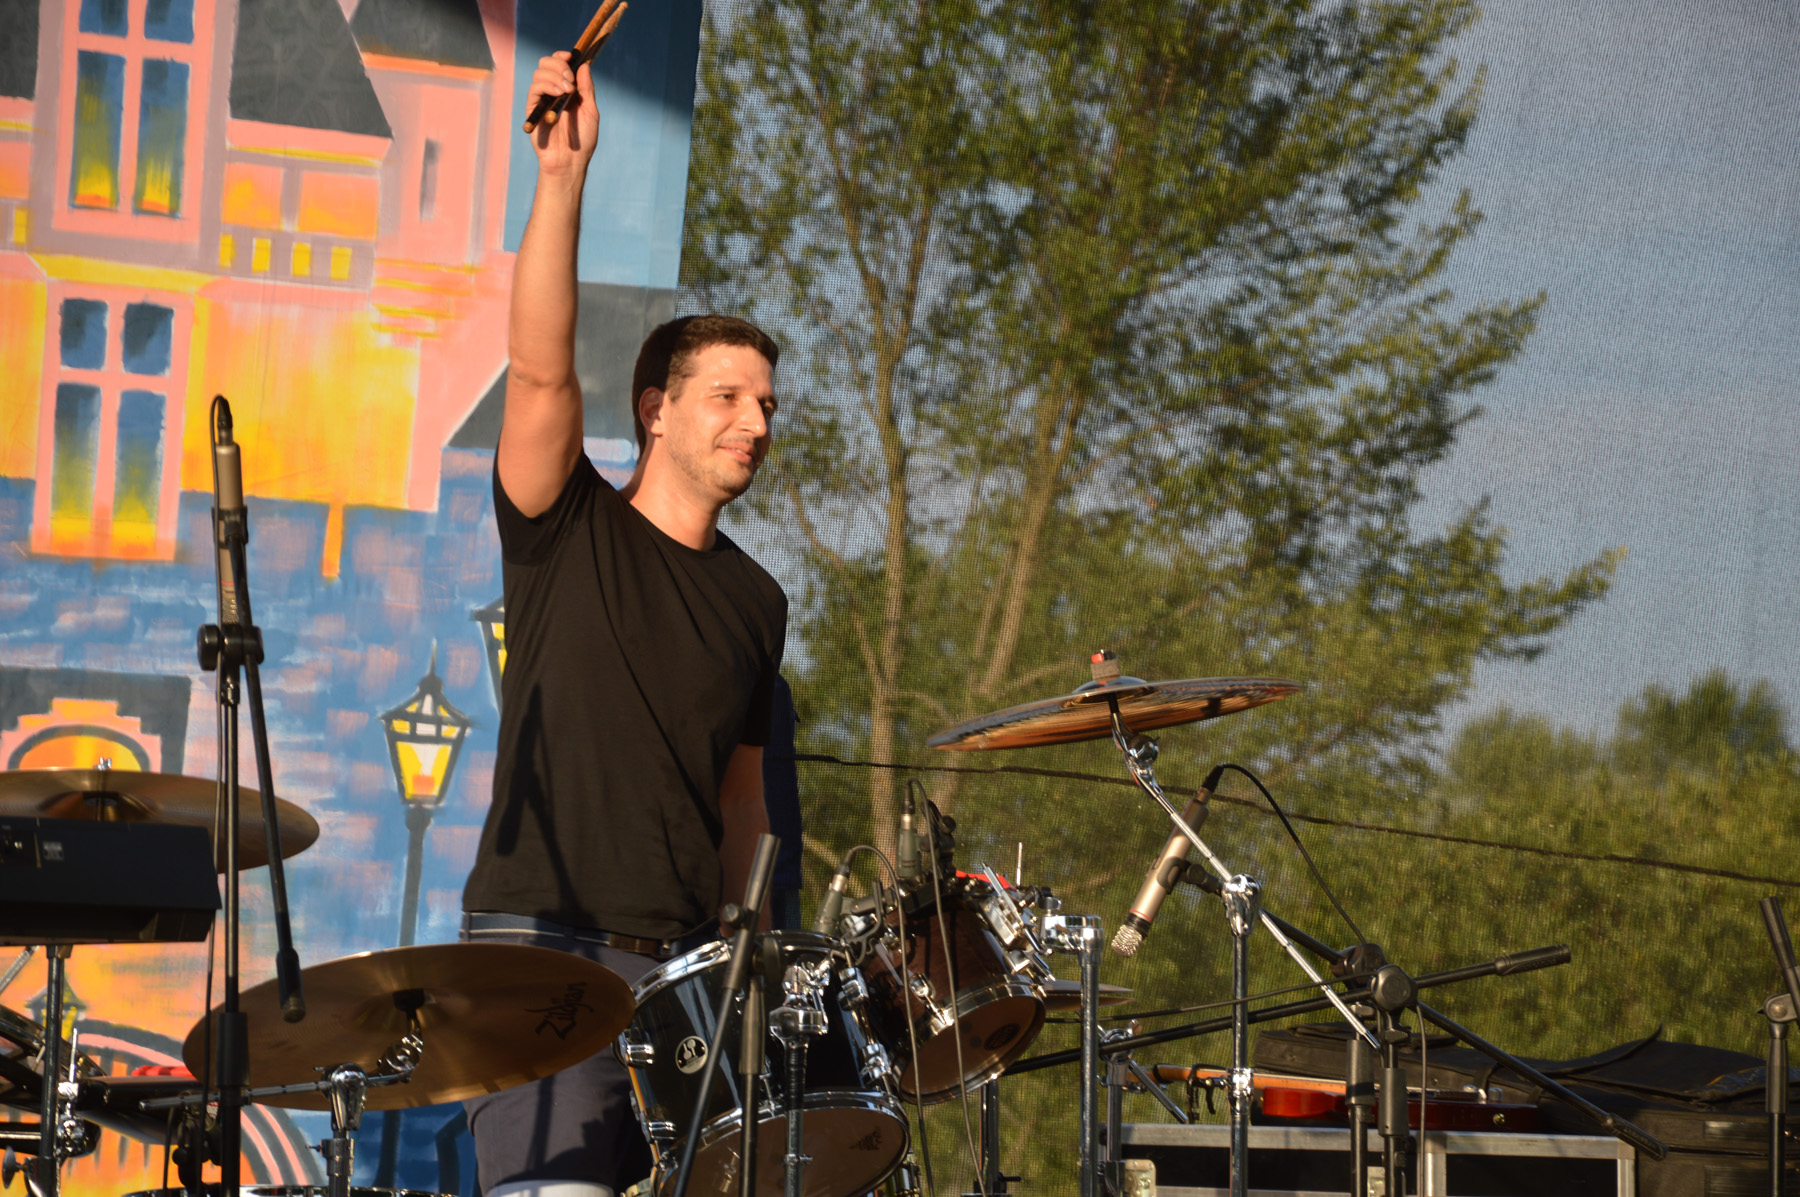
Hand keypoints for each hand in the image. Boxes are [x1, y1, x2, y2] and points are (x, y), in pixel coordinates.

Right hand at [528, 52, 599, 176]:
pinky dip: (547, 85)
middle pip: (546, 63)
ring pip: (540, 73)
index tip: (570, 57)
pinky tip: (559, 94)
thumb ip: (587, 88)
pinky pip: (534, 88)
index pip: (559, 64)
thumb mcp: (590, 111)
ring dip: (555, 76)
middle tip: (570, 79)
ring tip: (567, 91)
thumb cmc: (583, 140)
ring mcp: (542, 99)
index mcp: (567, 89)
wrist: (570, 161)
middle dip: (559, 64)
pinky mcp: (533, 108)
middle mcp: (553, 91)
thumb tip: (584, 64)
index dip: (562, 56)